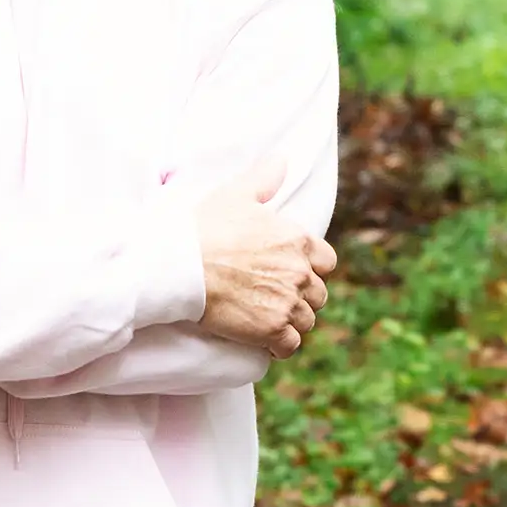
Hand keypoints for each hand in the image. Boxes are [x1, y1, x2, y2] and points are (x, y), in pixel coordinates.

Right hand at [195, 159, 336, 358]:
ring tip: (266, 317)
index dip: (310, 267)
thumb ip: (263, 179)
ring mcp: (287, 302)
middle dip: (300, 296)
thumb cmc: (205, 227)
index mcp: (296, 240)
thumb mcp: (235, 194)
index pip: (326, 261)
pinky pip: (290, 345)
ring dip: (290, 321)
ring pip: (306, 320)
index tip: (291, 270)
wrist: (180, 265)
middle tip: (273, 295)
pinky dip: (279, 345)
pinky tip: (264, 340)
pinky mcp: (272, 329)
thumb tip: (282, 160)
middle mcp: (299, 272)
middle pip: (318, 294)